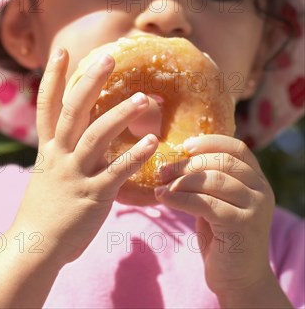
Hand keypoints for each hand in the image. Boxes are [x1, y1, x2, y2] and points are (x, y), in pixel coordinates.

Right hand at [10, 47, 158, 265]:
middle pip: (72, 111)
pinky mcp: (93, 195)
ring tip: (144, 98)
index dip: (53, 77)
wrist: (34, 245)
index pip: (47, 105)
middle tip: (109, 58)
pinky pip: (116, 171)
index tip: (62, 51)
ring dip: (120, 114)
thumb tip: (74, 136)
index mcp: (48, 148)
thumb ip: (61, 152)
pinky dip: (134, 155)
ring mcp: (75, 174)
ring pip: (96, 136)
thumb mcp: (47, 173)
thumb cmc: (44, 210)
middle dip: (89, 82)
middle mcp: (59, 155)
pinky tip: (153, 141)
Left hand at [154, 135, 275, 295]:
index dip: (209, 142)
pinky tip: (162, 198)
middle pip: (221, 162)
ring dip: (180, 181)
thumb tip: (176, 157)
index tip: (184, 145)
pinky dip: (179, 198)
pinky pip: (205, 203)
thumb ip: (209, 180)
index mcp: (256, 180)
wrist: (238, 278)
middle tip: (161, 170)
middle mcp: (261, 190)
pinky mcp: (242, 225)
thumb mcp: (217, 202)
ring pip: (213, 181)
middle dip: (187, 164)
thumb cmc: (221, 237)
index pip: (236, 148)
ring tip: (159, 186)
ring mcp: (254, 208)